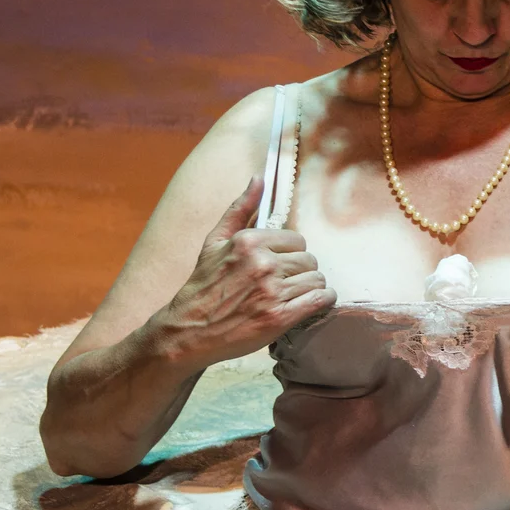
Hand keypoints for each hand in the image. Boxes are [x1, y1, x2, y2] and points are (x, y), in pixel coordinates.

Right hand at [155, 177, 336, 367]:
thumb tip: (259, 178)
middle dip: (301, 272)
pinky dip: (322, 302)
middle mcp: (262, 263)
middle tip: (286, 284)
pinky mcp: (279, 317)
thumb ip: (239, 209)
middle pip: (310, 260)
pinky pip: (319, 300)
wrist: (187, 332)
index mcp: (249, 242)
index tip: (280, 266)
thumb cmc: (202, 286)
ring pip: (317, 280)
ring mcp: (272, 291)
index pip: (297, 240)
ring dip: (311, 288)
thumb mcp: (214, 242)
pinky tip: (311, 304)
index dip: (291, 254)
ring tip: (295, 296)